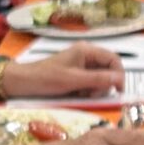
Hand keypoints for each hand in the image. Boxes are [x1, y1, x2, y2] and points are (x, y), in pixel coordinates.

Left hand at [5, 45, 125, 100]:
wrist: (23, 82)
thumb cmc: (46, 78)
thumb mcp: (73, 80)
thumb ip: (98, 79)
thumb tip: (119, 79)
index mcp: (87, 50)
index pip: (114, 59)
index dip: (119, 74)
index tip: (118, 90)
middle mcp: (86, 55)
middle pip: (108, 69)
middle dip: (104, 83)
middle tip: (92, 94)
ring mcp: (81, 65)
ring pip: (100, 78)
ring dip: (95, 88)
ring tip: (81, 94)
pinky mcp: (76, 74)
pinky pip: (90, 82)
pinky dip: (87, 90)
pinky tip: (76, 93)